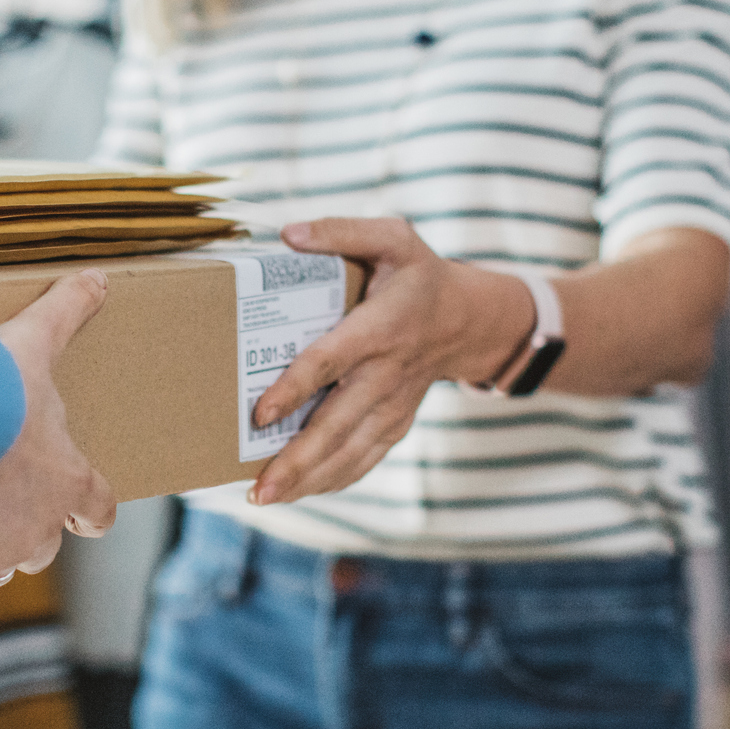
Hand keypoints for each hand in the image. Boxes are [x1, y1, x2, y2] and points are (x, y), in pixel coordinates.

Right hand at [0, 270, 117, 593]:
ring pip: (2, 562)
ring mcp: (5, 548)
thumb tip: (98, 277)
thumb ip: (68, 311)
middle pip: (44, 544)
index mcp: (72, 478)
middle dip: (23, 526)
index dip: (88, 512)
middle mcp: (46, 524)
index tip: (81, 514)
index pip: (99, 510)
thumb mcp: (34, 342)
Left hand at [248, 219, 532, 504]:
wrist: (470, 319)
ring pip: (350, 451)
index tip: (261, 412)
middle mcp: (386, 374)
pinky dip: (334, 479)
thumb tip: (287, 234)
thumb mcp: (391, 238)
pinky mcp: (397, 423)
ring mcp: (394, 405)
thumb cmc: (418, 275)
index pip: (330, 361)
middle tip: (259, 489)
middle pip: (337, 424)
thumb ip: (341, 232)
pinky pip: (364, 458)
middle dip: (298, 459)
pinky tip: (299, 491)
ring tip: (266, 496)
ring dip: (309, 478)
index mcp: (380, 328)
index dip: (296, 388)